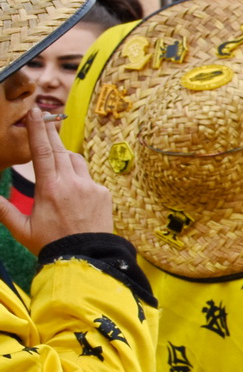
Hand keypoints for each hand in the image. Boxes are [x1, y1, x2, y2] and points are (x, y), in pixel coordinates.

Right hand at [0, 111, 112, 253]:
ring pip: (76, 161)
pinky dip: (79, 179)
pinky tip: (74, 195)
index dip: (38, 130)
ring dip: (64, 158)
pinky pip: (88, 178)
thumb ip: (4, 209)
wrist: (86, 258)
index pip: (41, 151)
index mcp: (49, 188)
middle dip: (50, 133)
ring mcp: (90, 187)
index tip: (36, 113)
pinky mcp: (103, 193)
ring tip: (55, 164)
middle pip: (59, 149)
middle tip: (44, 118)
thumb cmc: (51, 244)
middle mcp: (71, 183)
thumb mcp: (22, 228)